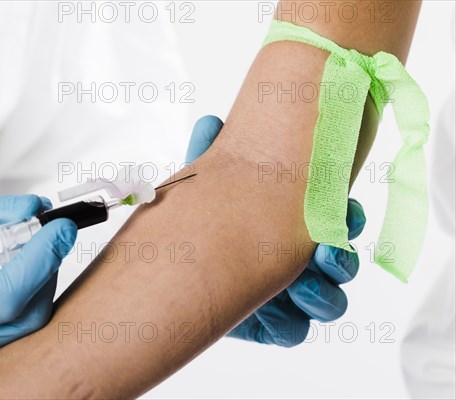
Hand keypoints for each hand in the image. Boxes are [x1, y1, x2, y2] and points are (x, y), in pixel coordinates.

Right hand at [0, 194, 76, 375]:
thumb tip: (34, 208)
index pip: (4, 298)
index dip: (40, 259)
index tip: (60, 228)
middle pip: (24, 317)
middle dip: (46, 269)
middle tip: (51, 233)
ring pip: (24, 325)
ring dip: (39, 281)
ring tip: (34, 246)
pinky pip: (13, 328)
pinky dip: (26, 294)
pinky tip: (21, 269)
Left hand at [186, 116, 365, 346]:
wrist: (169, 272)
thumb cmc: (197, 224)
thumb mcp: (201, 188)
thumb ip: (207, 157)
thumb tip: (210, 123)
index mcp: (294, 225)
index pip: (337, 220)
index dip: (348, 217)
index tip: (343, 211)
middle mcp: (298, 260)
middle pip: (341, 263)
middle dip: (341, 259)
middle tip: (325, 253)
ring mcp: (288, 295)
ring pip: (328, 302)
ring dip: (322, 294)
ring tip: (301, 287)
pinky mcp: (269, 325)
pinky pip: (293, 332)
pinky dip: (288, 324)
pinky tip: (272, 313)